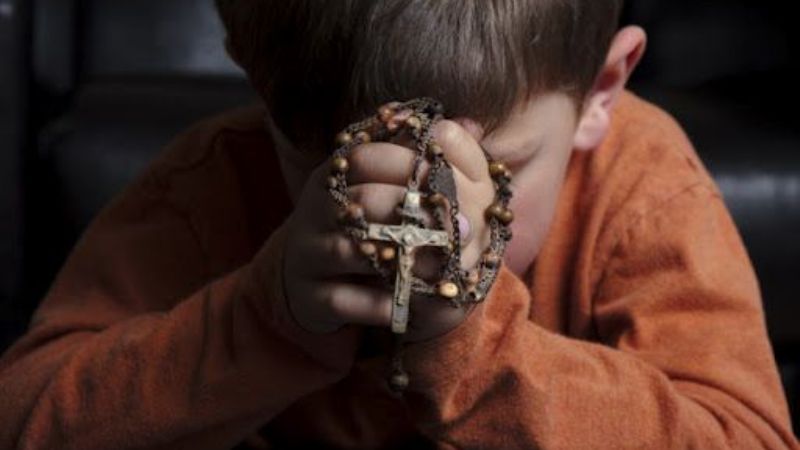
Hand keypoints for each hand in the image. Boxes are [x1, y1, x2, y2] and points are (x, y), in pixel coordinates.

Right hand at [281, 119, 494, 342]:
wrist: (311, 279)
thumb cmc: (365, 227)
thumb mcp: (388, 187)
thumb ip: (425, 157)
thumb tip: (469, 124)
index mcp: (338, 173)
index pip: (372, 155)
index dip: (417, 166)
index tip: (457, 183)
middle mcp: (316, 207)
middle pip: (367, 200)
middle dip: (420, 215)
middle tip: (470, 231)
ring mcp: (308, 252)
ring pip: (352, 251)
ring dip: (404, 261)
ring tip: (445, 270)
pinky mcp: (308, 295)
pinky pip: (344, 299)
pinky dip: (379, 304)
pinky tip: (409, 307)